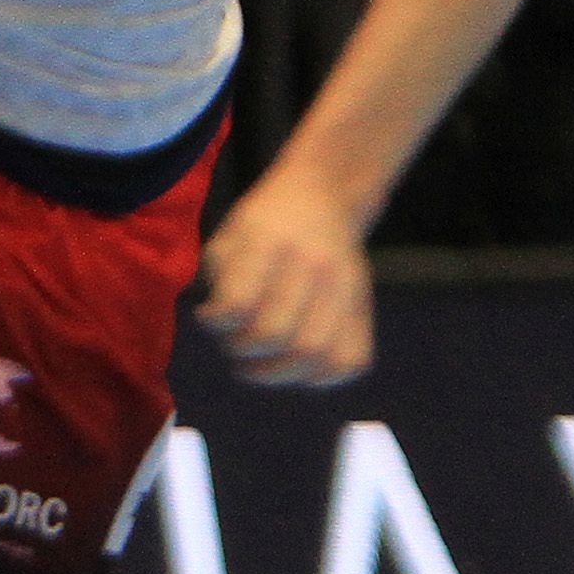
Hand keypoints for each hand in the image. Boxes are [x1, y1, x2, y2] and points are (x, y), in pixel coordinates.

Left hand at [197, 169, 374, 386]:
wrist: (324, 197)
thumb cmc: (264, 224)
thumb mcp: (228, 236)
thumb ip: (220, 280)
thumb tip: (219, 326)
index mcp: (268, 243)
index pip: (240, 303)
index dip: (217, 323)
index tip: (208, 318)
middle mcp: (311, 266)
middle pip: (277, 334)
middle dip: (244, 352)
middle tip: (234, 349)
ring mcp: (344, 289)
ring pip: (315, 354)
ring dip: (278, 373)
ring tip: (259, 365)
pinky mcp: (364, 309)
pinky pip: (350, 361)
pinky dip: (320, 377)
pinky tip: (296, 368)